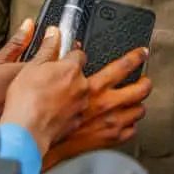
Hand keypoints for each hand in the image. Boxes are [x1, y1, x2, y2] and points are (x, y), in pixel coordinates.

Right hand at [0, 26, 89, 154]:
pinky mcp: (76, 122)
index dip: (69, 54)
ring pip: (78, 93)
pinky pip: (74, 111)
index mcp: (72, 69)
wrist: (25, 132)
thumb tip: (54, 33)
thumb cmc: (26, 100)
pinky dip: (65, 110)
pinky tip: (51, 111)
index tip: (62, 55)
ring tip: (48, 98)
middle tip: (52, 79)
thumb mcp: (32, 66)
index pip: (78, 54)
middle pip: (80, 74)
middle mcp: (81, 86)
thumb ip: (47, 48)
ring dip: (68, 93)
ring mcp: (80, 106)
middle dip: (69, 75)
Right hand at [42, 46, 150, 168]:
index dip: (121, 56)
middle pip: (138, 85)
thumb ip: (50, 52)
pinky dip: (129, 126)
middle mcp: (104, 99)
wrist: (29, 135)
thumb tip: (55, 35)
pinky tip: (125, 123)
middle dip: (144, 76)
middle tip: (145, 71)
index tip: (129, 54)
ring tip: (138, 99)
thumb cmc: (31, 106)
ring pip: (138, 109)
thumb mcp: (35, 70)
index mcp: (90, 81)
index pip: (116, 63)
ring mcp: (108, 119)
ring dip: (138, 103)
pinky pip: (130, 130)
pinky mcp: (107, 137)